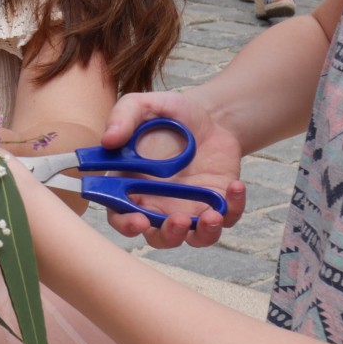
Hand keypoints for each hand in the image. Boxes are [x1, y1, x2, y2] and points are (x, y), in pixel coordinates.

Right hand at [100, 91, 247, 248]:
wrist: (209, 117)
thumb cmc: (169, 115)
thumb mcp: (143, 106)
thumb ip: (122, 118)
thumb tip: (107, 139)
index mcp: (131, 186)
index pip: (120, 215)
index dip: (126, 224)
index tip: (138, 220)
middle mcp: (158, 204)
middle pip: (158, 236)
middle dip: (168, 235)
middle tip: (177, 220)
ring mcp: (189, 208)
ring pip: (193, 237)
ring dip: (203, 233)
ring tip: (212, 215)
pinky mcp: (218, 204)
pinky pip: (228, 217)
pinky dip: (234, 208)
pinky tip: (235, 186)